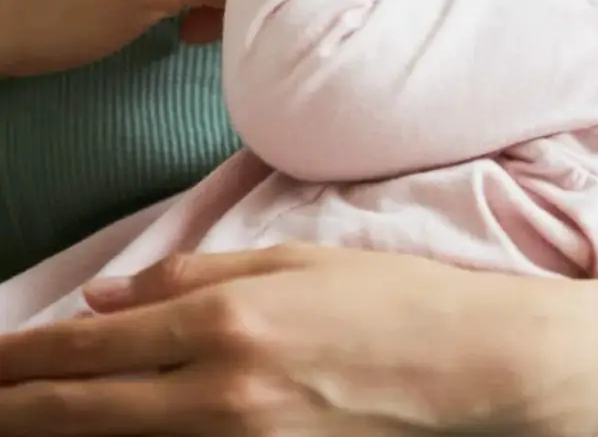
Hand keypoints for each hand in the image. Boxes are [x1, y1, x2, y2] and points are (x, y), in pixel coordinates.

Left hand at [0, 246, 545, 435]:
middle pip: (79, 409)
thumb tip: (107, 299)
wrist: (468, 366)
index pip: (88, 345)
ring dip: (56, 432)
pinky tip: (106, 433)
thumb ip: (194, 272)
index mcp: (226, 317)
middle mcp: (217, 387)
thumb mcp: (297, 261)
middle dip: (12, 408)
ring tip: (19, 421)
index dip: (19, 356)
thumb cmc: (393, 298)